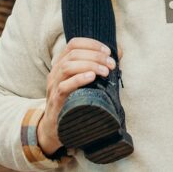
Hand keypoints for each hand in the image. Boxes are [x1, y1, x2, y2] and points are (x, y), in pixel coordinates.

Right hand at [37, 38, 116, 154]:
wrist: (58, 127)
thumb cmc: (76, 99)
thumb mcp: (87, 80)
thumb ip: (101, 65)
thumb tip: (119, 52)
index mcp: (62, 63)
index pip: (74, 44)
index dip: (92, 44)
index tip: (108, 51)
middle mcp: (55, 72)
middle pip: (73, 54)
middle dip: (96, 56)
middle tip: (111, 64)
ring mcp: (53, 86)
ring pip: (67, 67)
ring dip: (90, 65)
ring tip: (105, 72)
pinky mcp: (55, 101)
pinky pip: (63, 86)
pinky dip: (79, 79)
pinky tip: (92, 78)